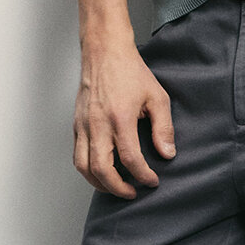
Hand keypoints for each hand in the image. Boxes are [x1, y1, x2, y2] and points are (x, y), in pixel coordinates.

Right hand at [73, 43, 175, 196]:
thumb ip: (163, 127)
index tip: (152, 181)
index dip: (143, 176)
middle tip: (133, 192)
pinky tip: (101, 171)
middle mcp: (98, 124)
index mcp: (120, 118)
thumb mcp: (157, 97)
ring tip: (116, 187)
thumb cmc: (130, 71)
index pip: (130, 159)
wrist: (104, 52)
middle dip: (118, 188)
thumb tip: (167, 153)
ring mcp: (84, 125)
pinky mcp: (77, 124)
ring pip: (83, 166)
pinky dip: (88, 169)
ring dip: (99, 183)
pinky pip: (77, 155)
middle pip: (102, 169)